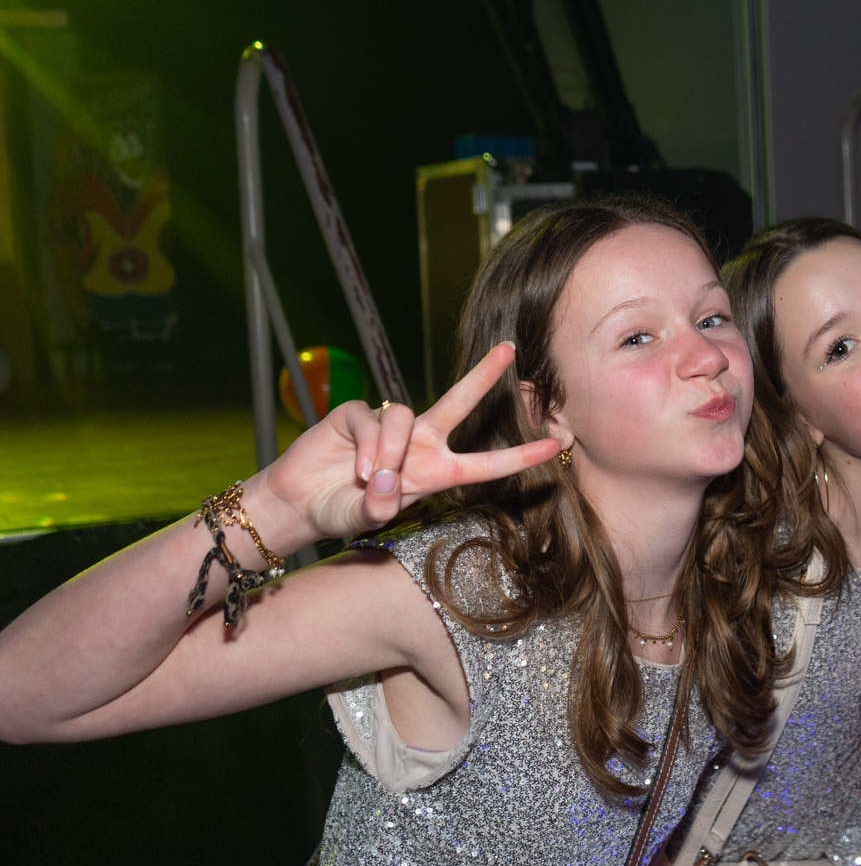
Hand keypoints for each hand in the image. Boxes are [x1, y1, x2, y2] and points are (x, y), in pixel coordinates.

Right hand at [251, 342, 560, 546]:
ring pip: (404, 419)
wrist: (299, 503)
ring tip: (371, 480)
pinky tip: (355, 469)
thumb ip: (381, 505)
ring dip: (389, 453)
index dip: (520, 455)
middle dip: (483, 374)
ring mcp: (389, 425)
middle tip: (509, 349)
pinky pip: (373, 422)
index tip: (555, 445)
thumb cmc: (342, 509)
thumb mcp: (369, 515)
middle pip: (458, 401)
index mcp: (437, 470)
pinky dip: (368, 448)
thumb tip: (386, 481)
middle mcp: (420, 442)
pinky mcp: (357, 414)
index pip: (486, 462)